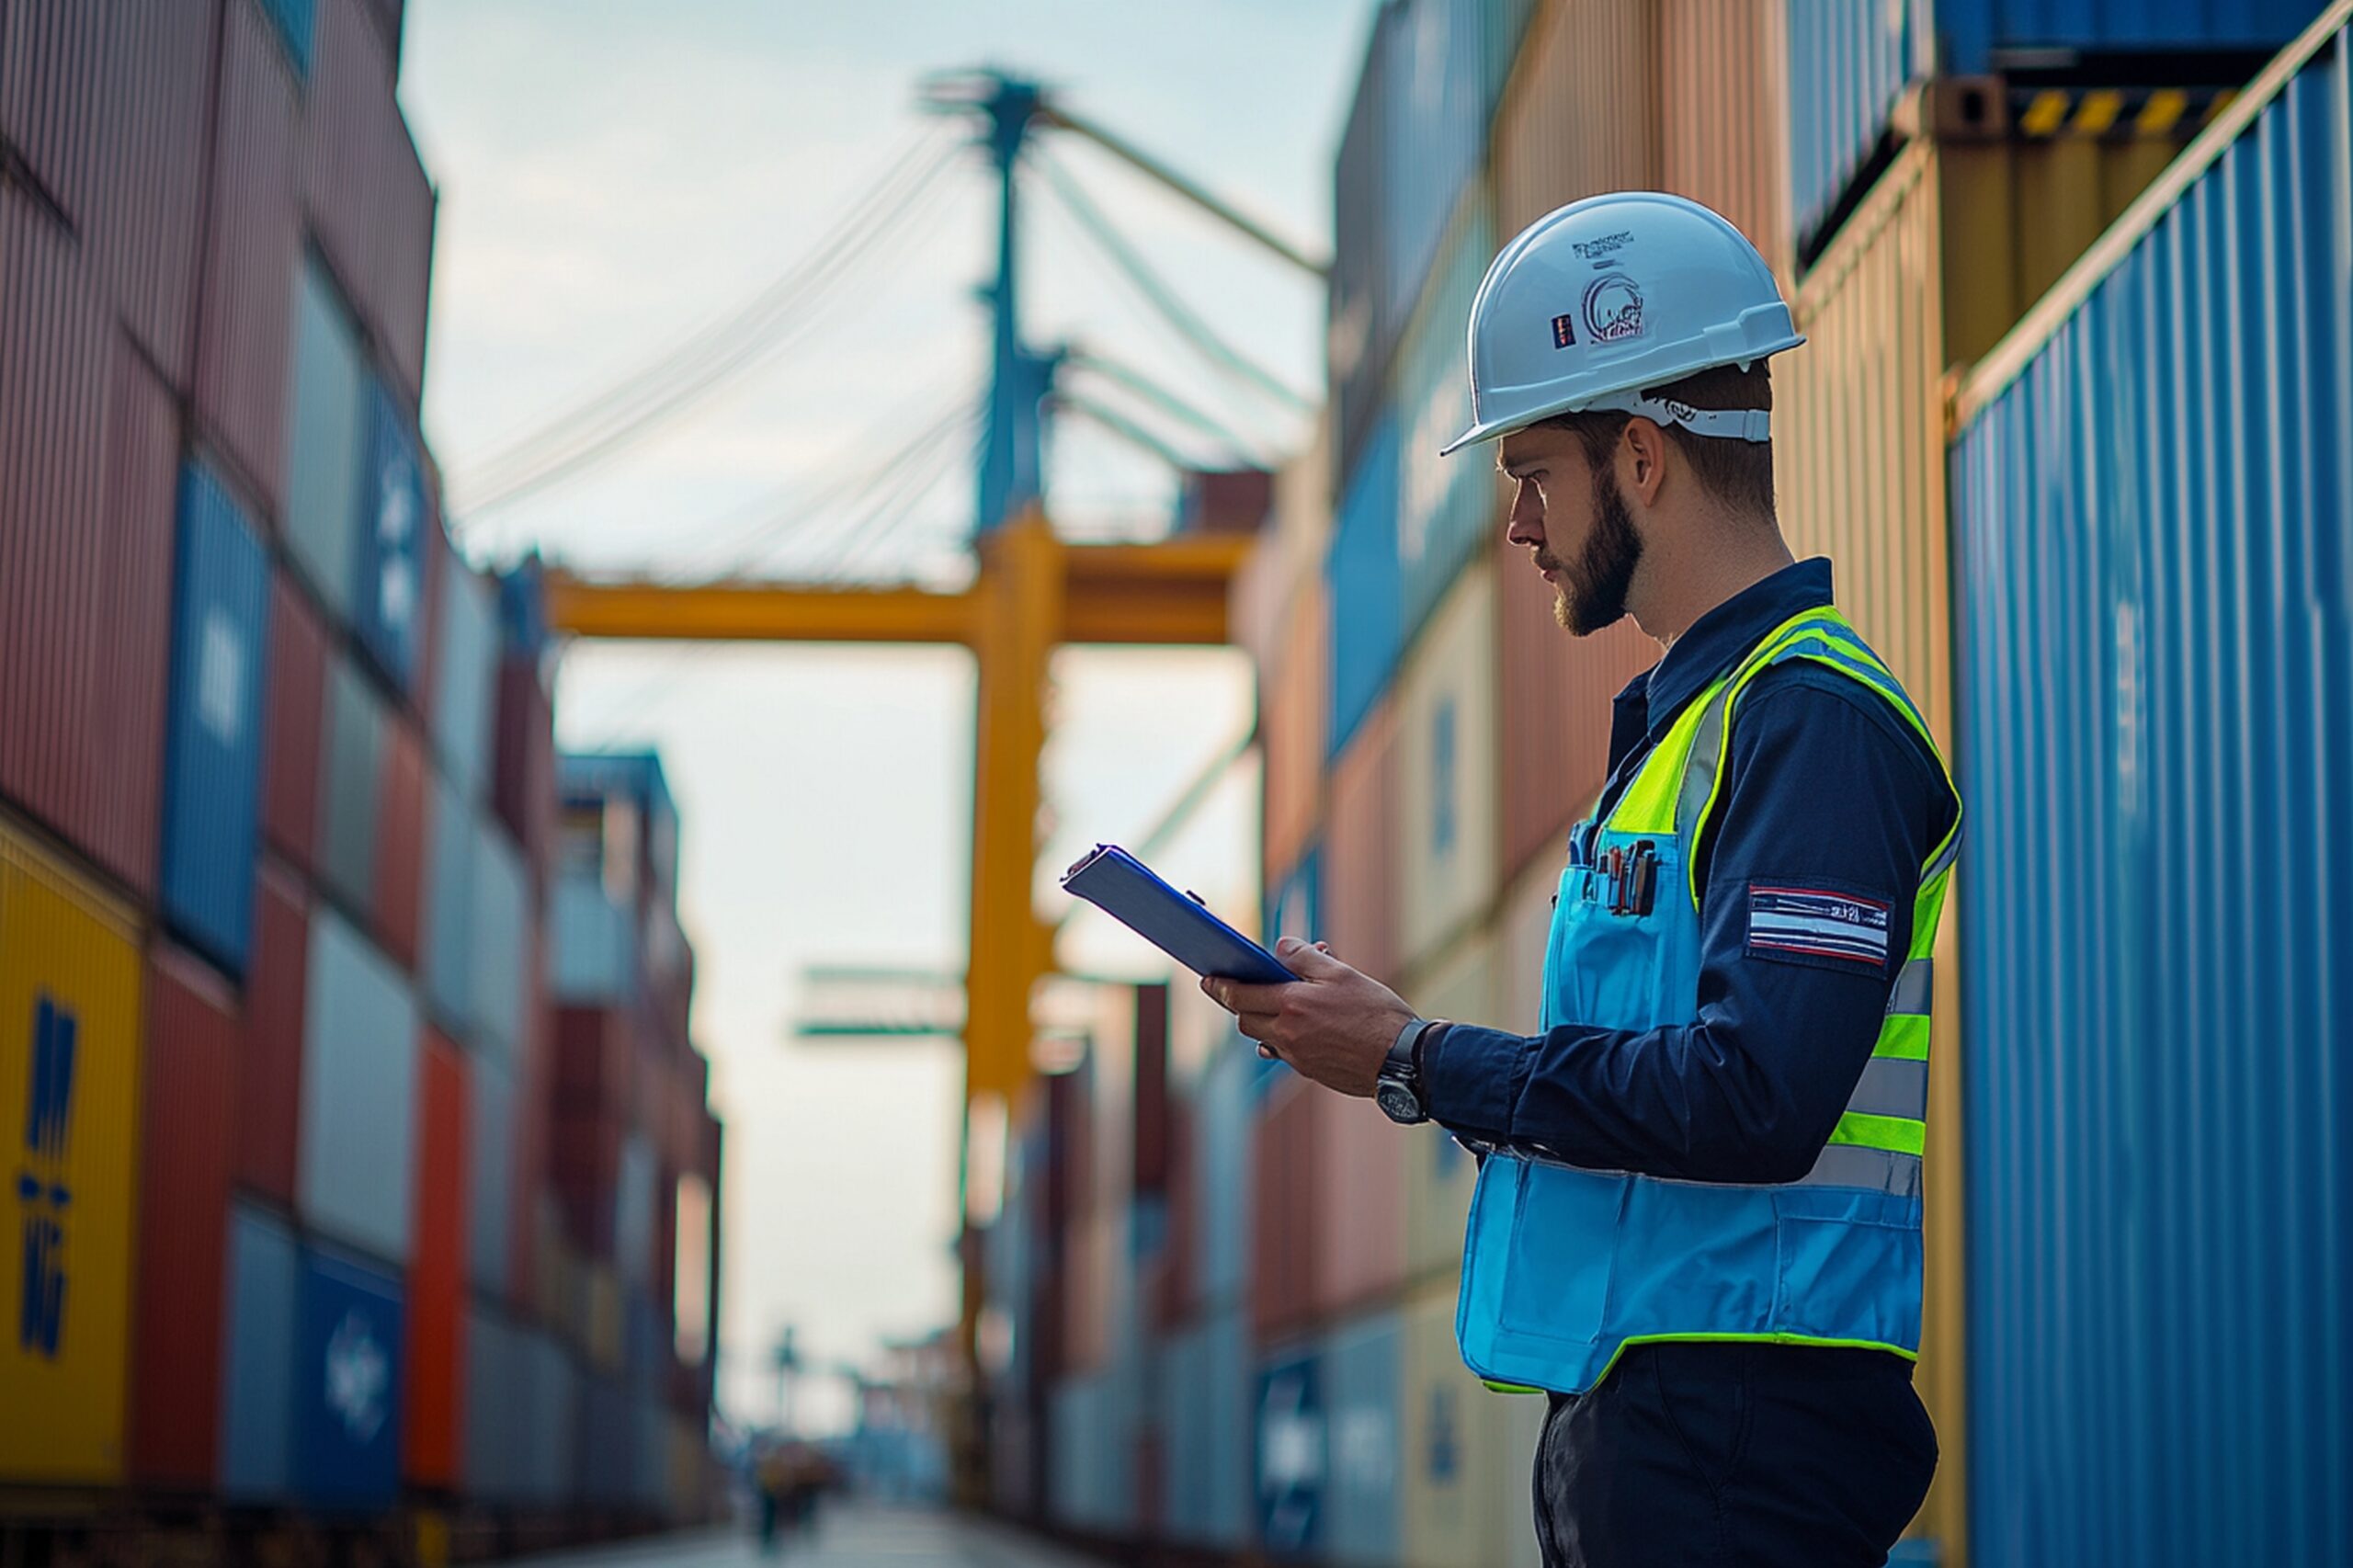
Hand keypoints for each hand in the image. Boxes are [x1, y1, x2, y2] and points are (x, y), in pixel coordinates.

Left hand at [1201, 937, 1415, 1097]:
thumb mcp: (1342, 973)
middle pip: (1245, 1019)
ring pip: (1263, 1038)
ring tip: (1272, 1004)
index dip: (1220, 986)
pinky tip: (1293, 1030)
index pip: (1240, 995)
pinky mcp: (1312, 1072)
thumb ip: (1305, 957)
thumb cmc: (1376, 1013)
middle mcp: (1288, 1035)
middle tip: (1237, 989)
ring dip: (1261, 1021)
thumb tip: (1280, 946)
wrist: (1404, 1060)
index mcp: (1292, 1006)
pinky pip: (1284, 1054)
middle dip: (1238, 1003)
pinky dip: (1281, 1039)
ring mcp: (1298, 1058)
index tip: (1207, 979)